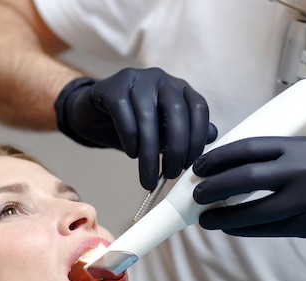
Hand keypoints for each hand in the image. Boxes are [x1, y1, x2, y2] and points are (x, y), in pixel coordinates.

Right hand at [55, 67, 216, 189]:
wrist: (94, 114)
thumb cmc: (135, 125)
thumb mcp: (164, 132)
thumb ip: (187, 132)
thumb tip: (211, 135)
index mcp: (180, 89)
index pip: (198, 110)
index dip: (197, 139)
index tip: (190, 166)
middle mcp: (161, 79)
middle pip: (176, 113)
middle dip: (176, 148)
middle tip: (170, 175)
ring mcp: (136, 79)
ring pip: (148, 116)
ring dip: (150, 152)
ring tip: (148, 177)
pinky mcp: (112, 87)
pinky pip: (124, 113)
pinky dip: (130, 138)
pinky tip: (131, 154)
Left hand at [192, 136, 305, 247]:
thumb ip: (277, 160)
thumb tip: (231, 170)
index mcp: (300, 145)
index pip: (249, 147)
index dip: (219, 158)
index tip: (199, 167)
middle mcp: (303, 168)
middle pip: (247, 177)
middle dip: (215, 186)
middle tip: (196, 194)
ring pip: (255, 209)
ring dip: (225, 215)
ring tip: (206, 218)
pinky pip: (269, 228)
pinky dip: (245, 229)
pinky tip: (230, 228)